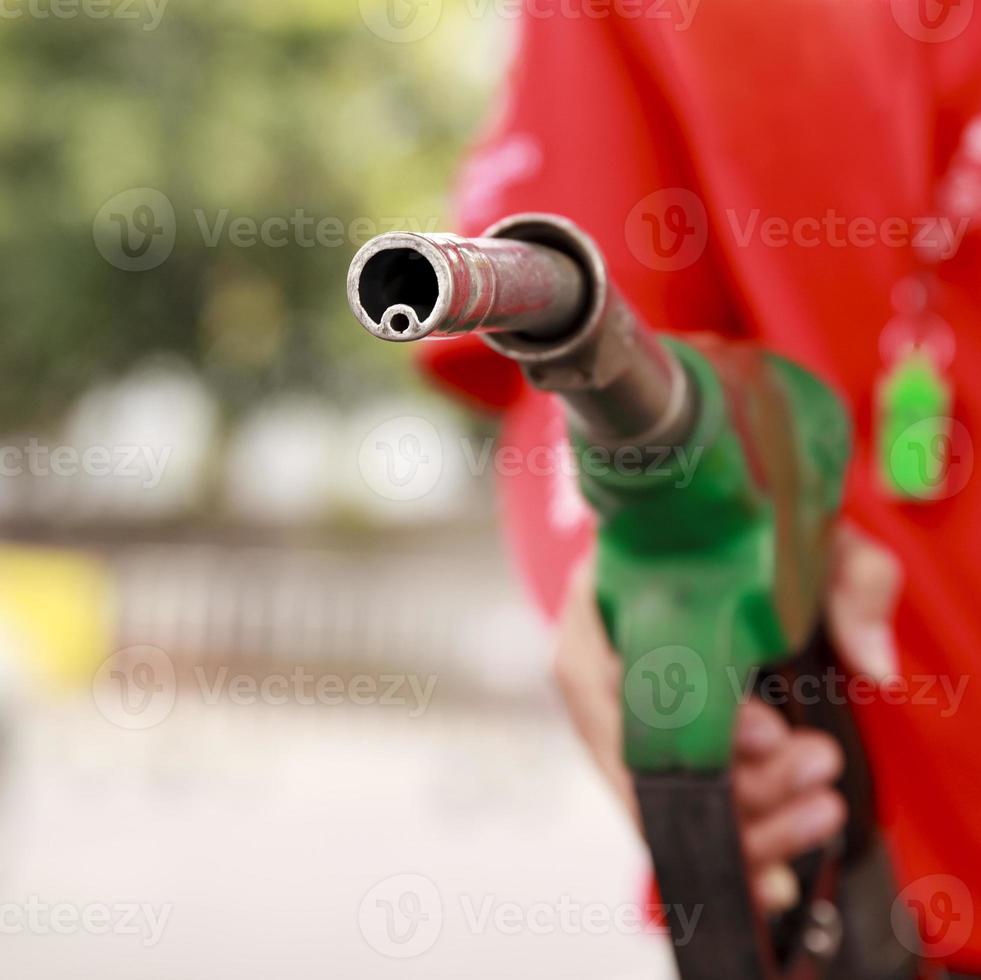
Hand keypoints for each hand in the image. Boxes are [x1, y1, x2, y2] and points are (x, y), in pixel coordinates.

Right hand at [553, 524, 901, 913]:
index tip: (768, 730)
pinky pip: (663, 807)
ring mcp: (607, 708)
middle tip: (815, 767)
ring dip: (739, 821)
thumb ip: (850, 578)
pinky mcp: (637, 744)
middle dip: (732, 783)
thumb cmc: (744, 534)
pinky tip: (774, 874)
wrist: (709, 543)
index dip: (685, 719)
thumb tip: (873, 665)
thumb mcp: (801, 537)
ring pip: (651, 796)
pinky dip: (720, 841)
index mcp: (601, 593)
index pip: (611, 673)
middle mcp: (589, 657)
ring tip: (819, 810)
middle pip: (632, 754)